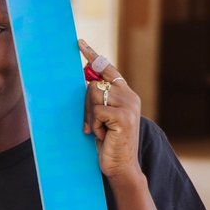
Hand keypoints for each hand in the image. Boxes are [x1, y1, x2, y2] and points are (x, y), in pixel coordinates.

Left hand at [78, 39, 140, 180]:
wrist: (121, 167)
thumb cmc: (108, 143)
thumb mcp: (102, 117)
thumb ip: (98, 99)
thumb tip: (84, 80)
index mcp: (125, 94)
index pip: (108, 69)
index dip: (93, 56)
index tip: (79, 43)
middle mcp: (130, 96)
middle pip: (93, 85)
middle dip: (85, 106)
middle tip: (92, 125)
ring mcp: (129, 106)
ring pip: (93, 96)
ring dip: (90, 117)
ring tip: (100, 131)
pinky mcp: (123, 117)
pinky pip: (96, 111)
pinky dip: (94, 125)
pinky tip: (103, 135)